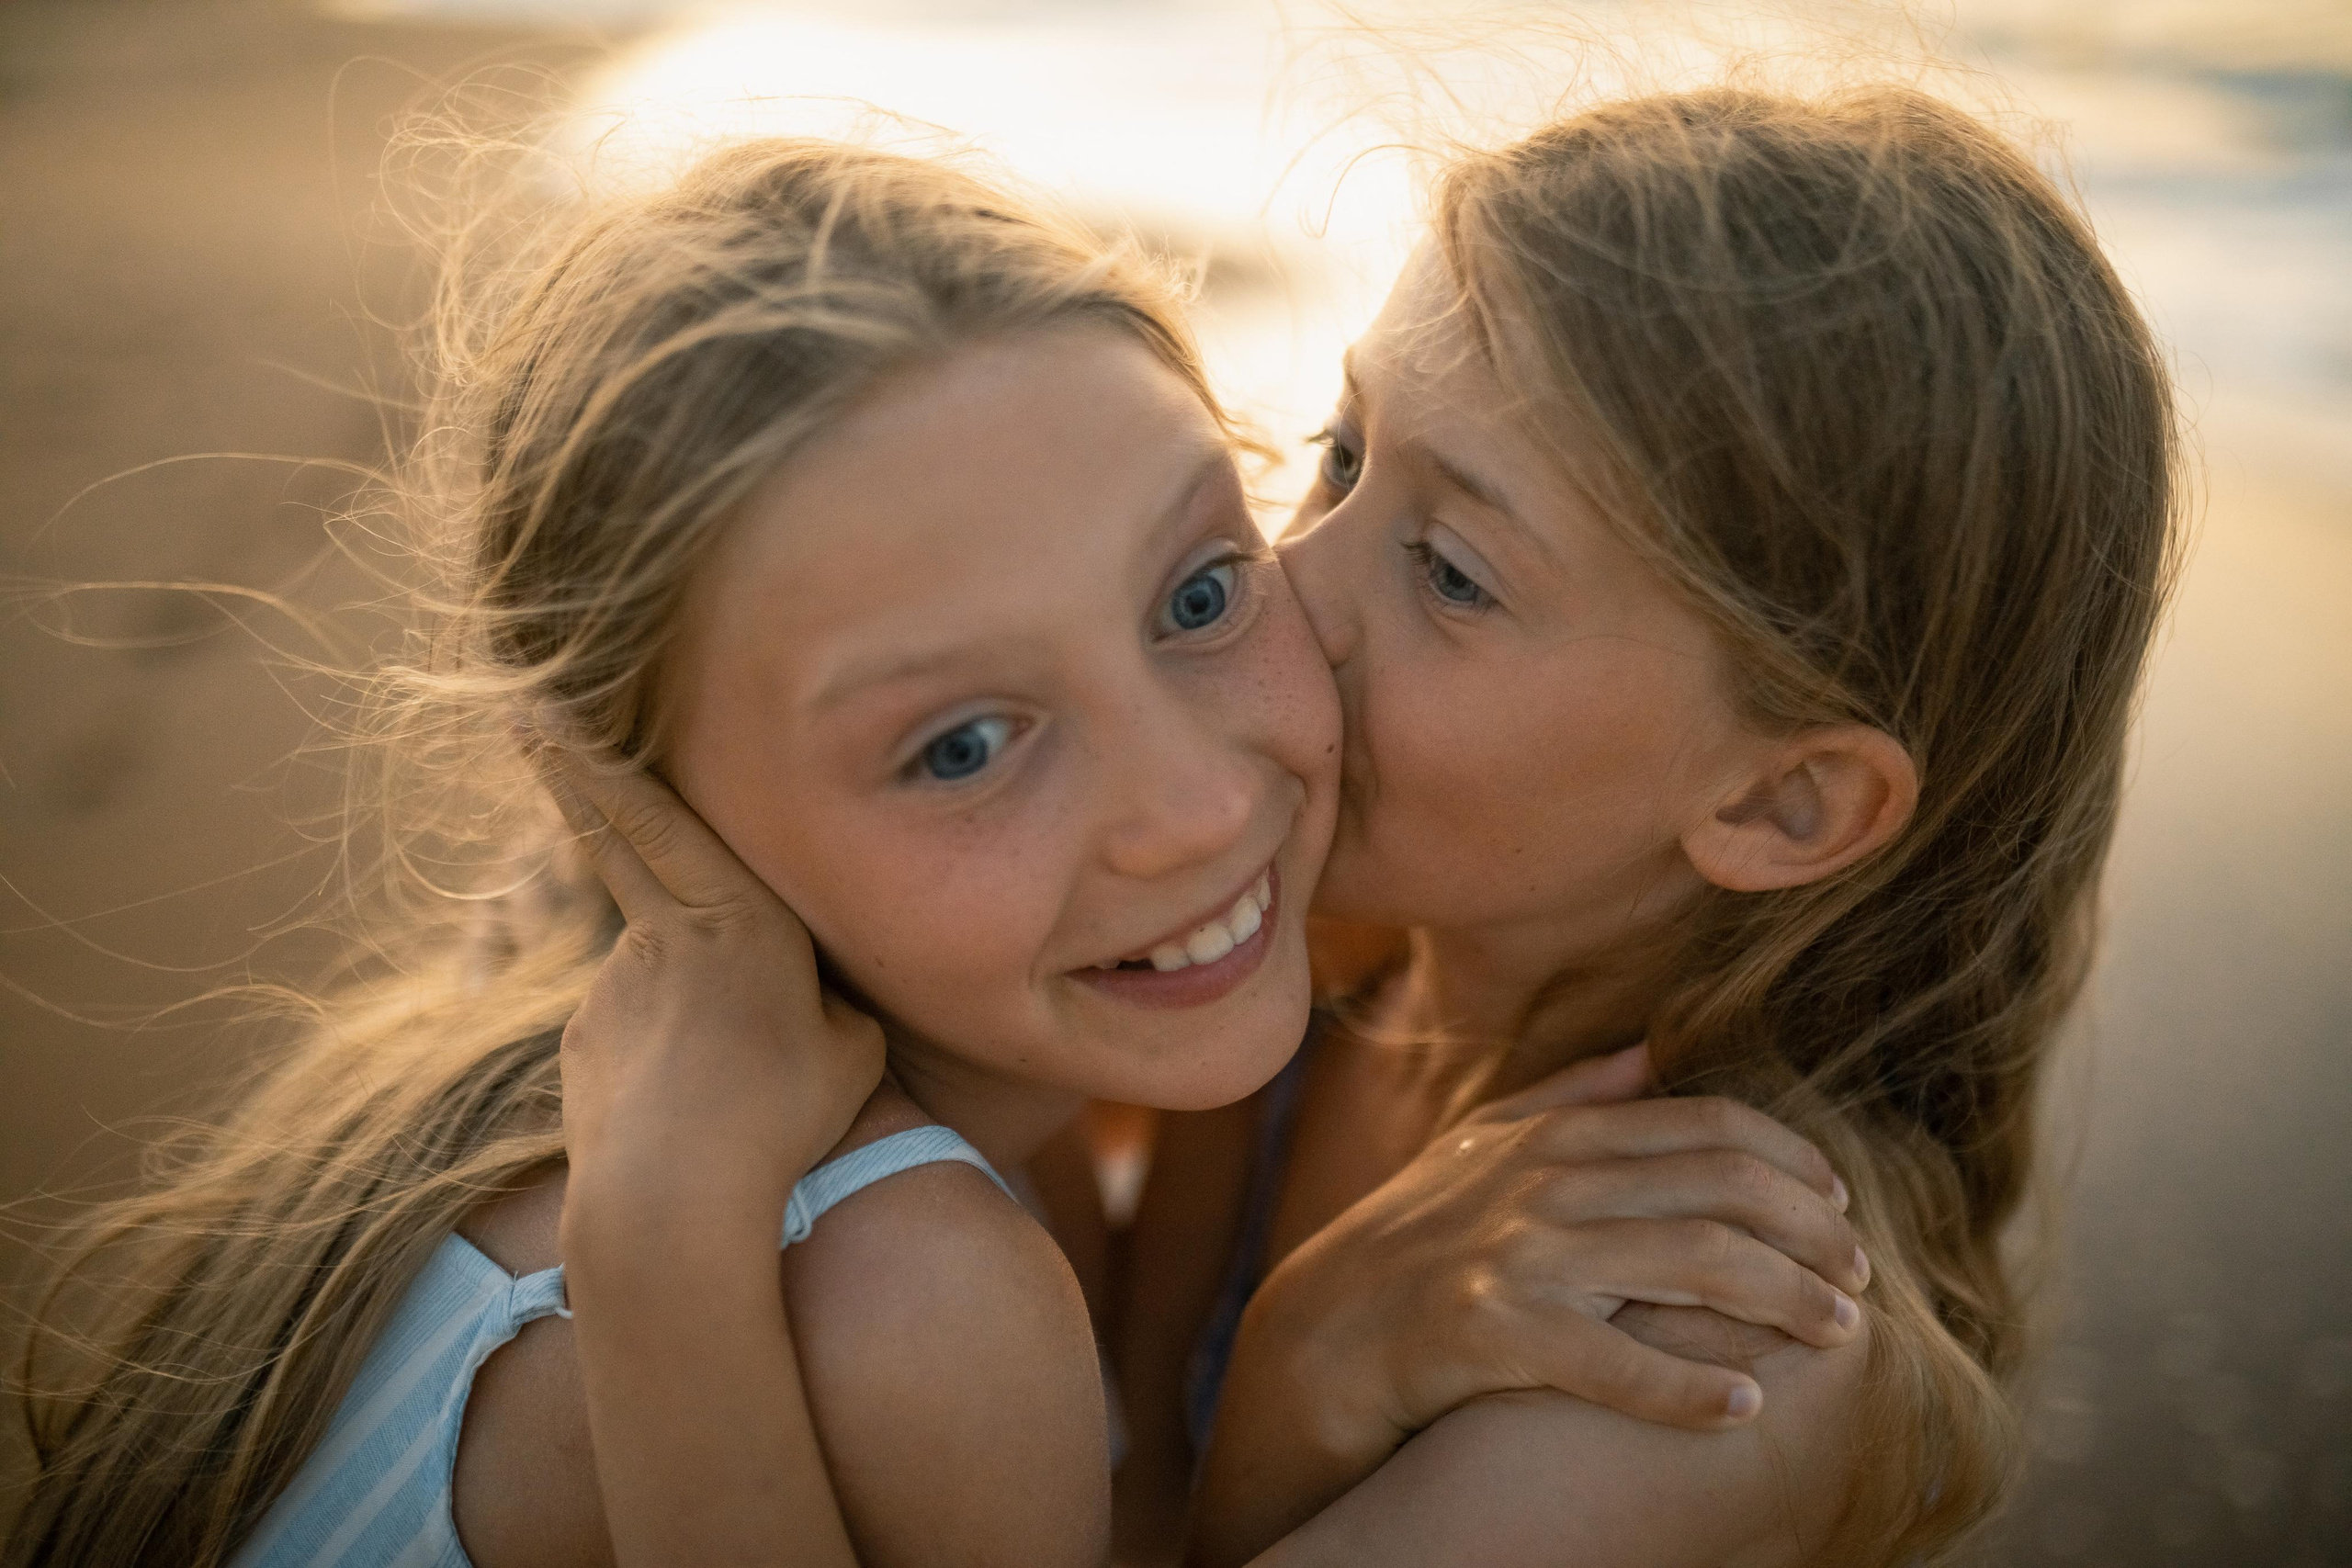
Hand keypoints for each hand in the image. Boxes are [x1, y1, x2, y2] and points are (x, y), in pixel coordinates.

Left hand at [542, 749, 886, 1254]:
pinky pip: (630, 1030)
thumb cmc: (781, 1119)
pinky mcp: (580, 1039)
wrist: (671, 1199)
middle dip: (570, 775)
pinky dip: (655, 1056)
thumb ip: (831, 1003)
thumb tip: (811, 998)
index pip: (661, 818)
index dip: (608, 761)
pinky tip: (686, 1115)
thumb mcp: (852, 1052)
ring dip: (674, 1004)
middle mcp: (664, 934)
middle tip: (528, 721)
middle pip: (611, 839)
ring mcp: (609, 986)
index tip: (558, 711)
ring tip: (724, 1089)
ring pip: (647, 967)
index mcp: (740, 919)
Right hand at [1240, 1045, 1869, 1453]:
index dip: (1793, 1160)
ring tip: (1837, 1332)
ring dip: (1786, 1299)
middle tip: (1861, 1277)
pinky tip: (1744, 1403)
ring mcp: (1522, 1253)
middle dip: (1812, 1231)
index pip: (1710, 1124)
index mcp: (1556, 1133)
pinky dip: (1690, 1386)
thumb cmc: (1416, 1239)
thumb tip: (1653, 1047)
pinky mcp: (1496, 1331)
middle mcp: (1546, 1180)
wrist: (1322, 1332)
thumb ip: (1572, 1095)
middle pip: (1724, 1188)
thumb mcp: (1483, 1147)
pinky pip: (1618, 1359)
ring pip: (1696, 1263)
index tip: (1842, 1201)